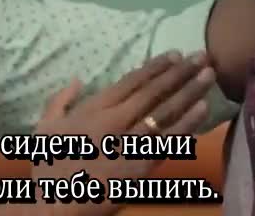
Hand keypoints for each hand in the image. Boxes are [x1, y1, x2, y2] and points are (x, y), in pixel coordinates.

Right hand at [30, 51, 213, 215]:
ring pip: (165, 114)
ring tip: (209, 76)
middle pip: (154, 92)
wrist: (54, 206)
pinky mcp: (140, 168)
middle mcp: (114, 122)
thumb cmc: (49, 166)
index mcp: (93, 109)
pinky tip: (202, 112)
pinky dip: (186, 126)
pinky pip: (167, 143)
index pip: (131, 81)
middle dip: (180, 73)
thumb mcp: (45, 127)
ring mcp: (129, 145)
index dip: (156, 66)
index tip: (176, 54)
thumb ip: (61, 100)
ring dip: (189, 93)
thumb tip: (77, 79)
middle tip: (204, 57)